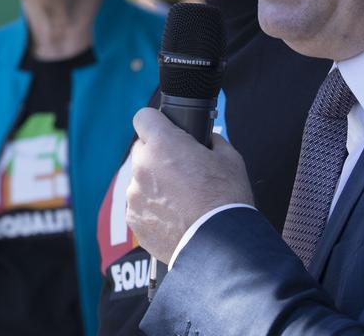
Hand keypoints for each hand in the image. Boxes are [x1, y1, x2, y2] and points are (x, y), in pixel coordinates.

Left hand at [125, 108, 253, 264]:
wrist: (218, 247)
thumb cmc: (225, 200)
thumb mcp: (230, 159)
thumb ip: (212, 142)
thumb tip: (207, 140)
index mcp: (164, 144)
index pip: (144, 117)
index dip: (156, 123)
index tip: (166, 132)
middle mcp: (142, 166)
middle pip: (141, 150)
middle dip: (157, 156)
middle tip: (181, 171)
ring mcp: (135, 195)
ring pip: (140, 180)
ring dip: (155, 185)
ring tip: (181, 201)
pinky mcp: (133, 219)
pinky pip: (139, 206)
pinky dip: (152, 209)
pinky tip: (175, 218)